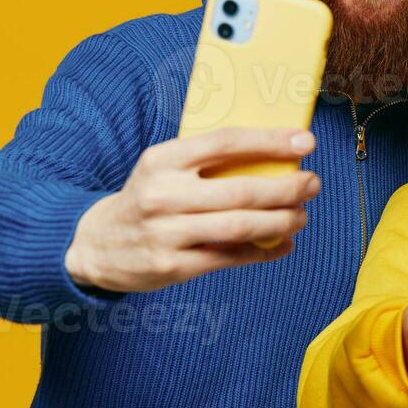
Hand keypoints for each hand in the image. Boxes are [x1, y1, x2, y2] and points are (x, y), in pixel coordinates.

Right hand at [64, 127, 320, 292]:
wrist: (94, 245)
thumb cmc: (146, 198)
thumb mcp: (162, 168)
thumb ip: (206, 161)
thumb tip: (274, 154)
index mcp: (162, 159)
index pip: (225, 142)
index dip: (270, 141)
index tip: (305, 142)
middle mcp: (163, 194)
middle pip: (240, 190)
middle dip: (286, 188)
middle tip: (312, 184)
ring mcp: (167, 233)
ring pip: (239, 227)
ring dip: (280, 221)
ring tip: (301, 215)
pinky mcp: (173, 266)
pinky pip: (229, 258)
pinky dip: (262, 252)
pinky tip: (282, 244)